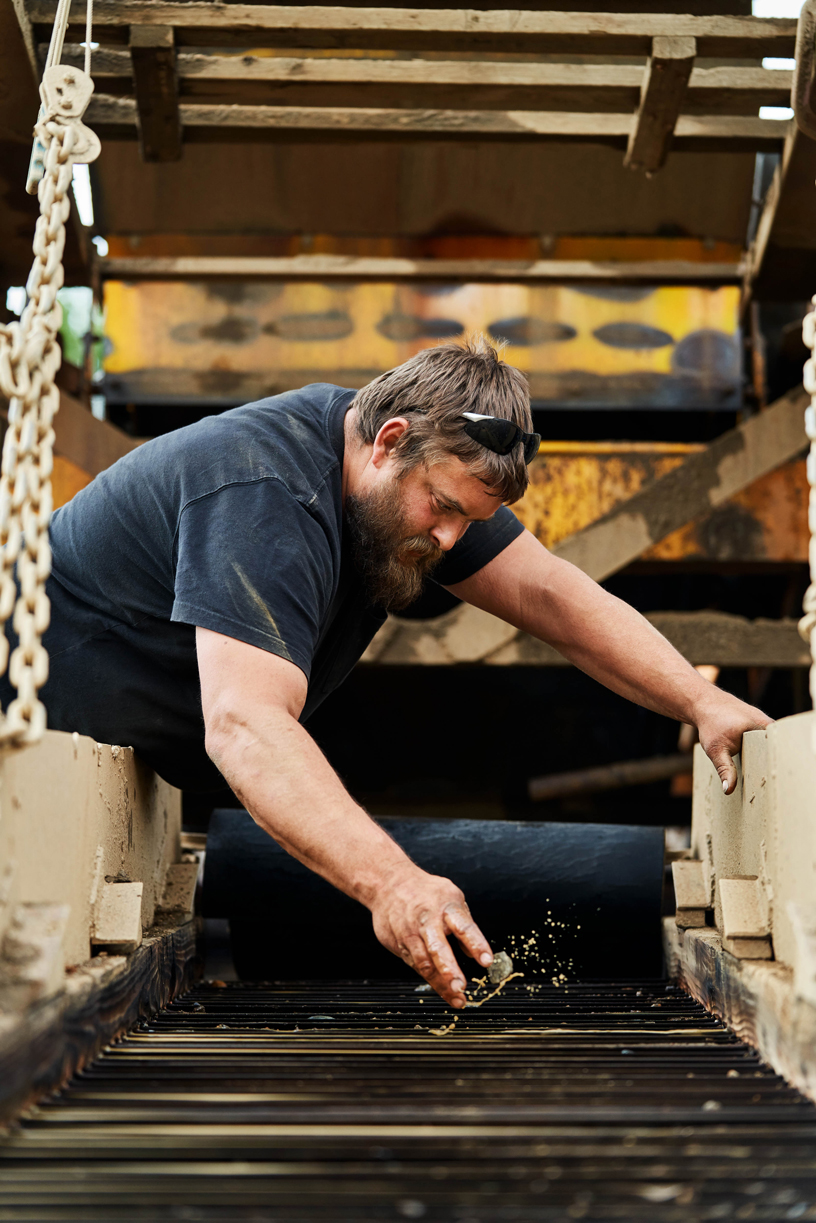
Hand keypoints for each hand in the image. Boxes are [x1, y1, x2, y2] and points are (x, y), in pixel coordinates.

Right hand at [369, 867, 492, 1007]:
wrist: (387, 883)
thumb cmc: (425, 892)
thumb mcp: (451, 898)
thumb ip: (464, 924)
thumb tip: (474, 952)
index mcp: (445, 906)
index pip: (464, 926)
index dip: (476, 944)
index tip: (486, 961)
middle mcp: (426, 920)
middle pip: (437, 947)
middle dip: (449, 969)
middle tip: (460, 987)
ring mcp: (410, 933)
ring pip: (424, 962)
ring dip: (441, 983)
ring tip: (456, 998)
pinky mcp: (398, 944)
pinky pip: (415, 965)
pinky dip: (430, 980)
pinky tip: (442, 990)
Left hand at [695, 691, 772, 794]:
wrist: (704, 704)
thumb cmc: (710, 725)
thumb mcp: (716, 749)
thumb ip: (725, 769)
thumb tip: (729, 790)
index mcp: (765, 728)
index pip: (778, 751)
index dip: (776, 766)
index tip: (771, 779)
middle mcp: (769, 724)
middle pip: (775, 749)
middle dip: (770, 763)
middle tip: (767, 780)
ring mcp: (765, 722)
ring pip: (770, 745)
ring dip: (764, 756)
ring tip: (761, 772)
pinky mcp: (760, 724)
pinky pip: (764, 740)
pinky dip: (759, 749)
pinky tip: (753, 759)